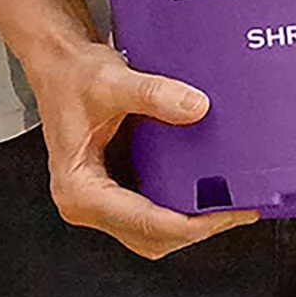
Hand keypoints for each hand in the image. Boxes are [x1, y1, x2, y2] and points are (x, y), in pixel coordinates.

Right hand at [28, 37, 261, 258]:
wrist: (57, 59)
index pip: (142, 222)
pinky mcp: (114, 190)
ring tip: (229, 203)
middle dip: (196, 228)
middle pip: (152, 237)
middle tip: (237, 209)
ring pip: (154, 232)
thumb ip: (153, 94)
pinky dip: (180, 207)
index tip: (223, 213)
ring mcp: (101, 200)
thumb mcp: (111, 81)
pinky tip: (205, 191)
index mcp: (78, 189)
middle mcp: (87, 203)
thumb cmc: (70, 74)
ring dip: (190, 222)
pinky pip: (153, 212)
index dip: (188, 223)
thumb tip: (196, 108)